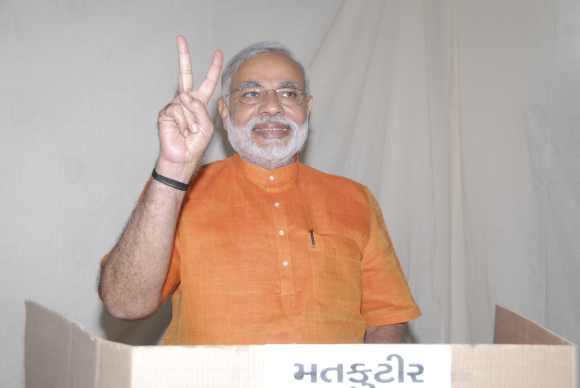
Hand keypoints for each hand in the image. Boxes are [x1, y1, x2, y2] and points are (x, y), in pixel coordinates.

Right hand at [156, 35, 222, 179]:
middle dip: (183, 56)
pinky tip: (182, 131)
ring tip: (190, 132)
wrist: (182, 157)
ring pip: (187, 102)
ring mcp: (174, 105)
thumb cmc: (195, 143)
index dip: (213, 69)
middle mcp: (186, 101)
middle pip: (185, 75)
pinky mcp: (165, 112)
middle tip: (180, 38)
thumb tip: (184, 96)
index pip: (207, 83)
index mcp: (199, 103)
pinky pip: (179, 110)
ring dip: (192, 120)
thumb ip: (200, 109)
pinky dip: (185, 122)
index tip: (218, 54)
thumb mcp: (206, 125)